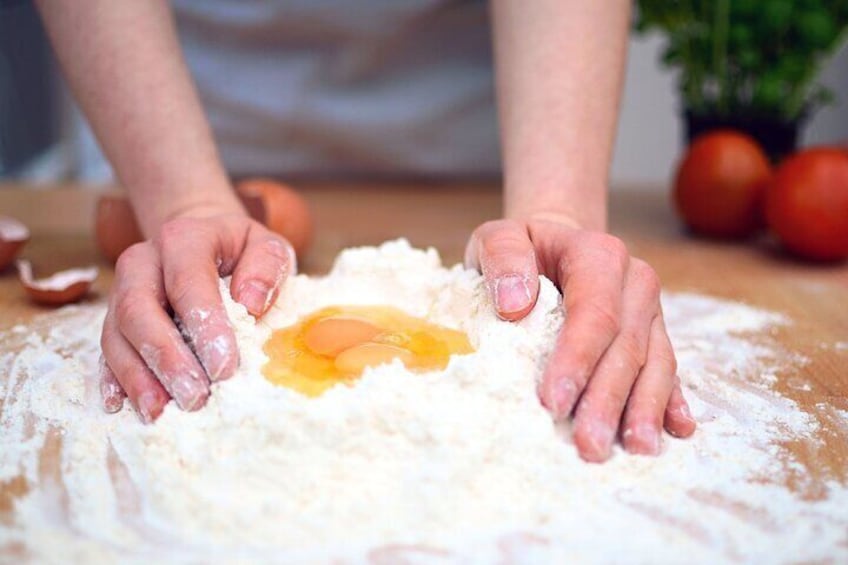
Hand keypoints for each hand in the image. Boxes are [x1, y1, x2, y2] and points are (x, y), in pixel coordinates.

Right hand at [98, 213, 294, 422]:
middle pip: (139, 310)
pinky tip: (124, 405)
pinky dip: (114, 379)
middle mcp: (142, 263)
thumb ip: (267, 266)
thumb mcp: (266, 245)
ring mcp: (122, 291)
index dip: (204, 327)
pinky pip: (105, 350)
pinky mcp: (114, 319)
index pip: (188, 282)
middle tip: (194, 397)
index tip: (225, 368)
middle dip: (165, 359)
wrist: (200, 236)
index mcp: (183, 239)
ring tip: (161, 411)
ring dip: (137, 377)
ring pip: (116, 335)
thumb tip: (251, 302)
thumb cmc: (238, 249)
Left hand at [466, 213, 695, 461]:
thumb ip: (503, 257)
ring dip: (643, 409)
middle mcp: (634, 281)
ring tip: (634, 449)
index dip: (578, 359)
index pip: (593, 312)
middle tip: (588, 445)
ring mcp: (650, 310)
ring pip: (653, 363)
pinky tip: (675, 430)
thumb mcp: (498, 237)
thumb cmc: (521, 248)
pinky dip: (670, 401)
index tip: (553, 402)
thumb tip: (516, 303)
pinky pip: (668, 369)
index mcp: (598, 255)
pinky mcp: (655, 334)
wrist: (555, 243)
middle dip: (608, 399)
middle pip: (626, 346)